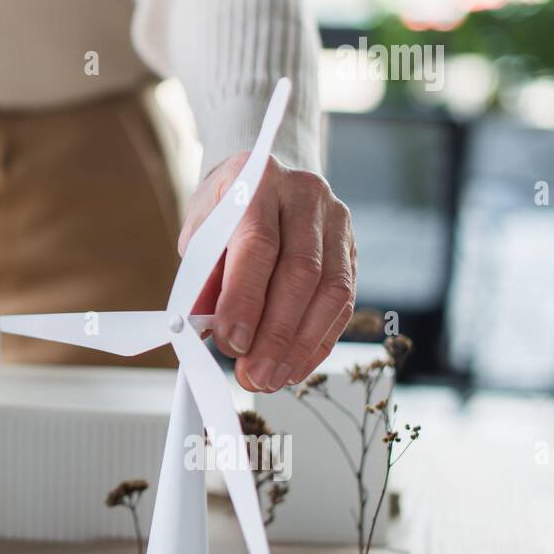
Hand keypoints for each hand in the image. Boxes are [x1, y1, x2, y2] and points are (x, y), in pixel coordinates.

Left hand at [180, 153, 356, 392]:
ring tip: (272, 378)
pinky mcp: (352, 248)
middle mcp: (305, 196)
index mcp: (259, 182)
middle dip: (276, 333)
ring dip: (300, 344)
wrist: (267, 176)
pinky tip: (296, 366)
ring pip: (331, 291)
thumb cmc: (226, 207)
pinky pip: (344, 302)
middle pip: (301, 272)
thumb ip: (203, 274)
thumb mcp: (201, 230)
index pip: (258, 244)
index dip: (246, 298)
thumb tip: (203, 330)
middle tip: (253, 374)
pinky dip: (319, 340)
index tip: (230, 342)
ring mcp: (336, 221)